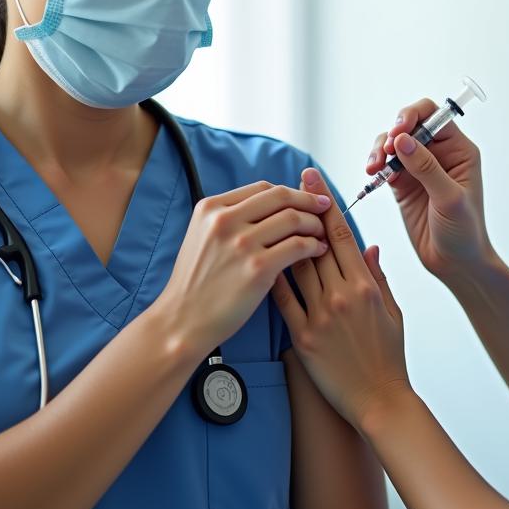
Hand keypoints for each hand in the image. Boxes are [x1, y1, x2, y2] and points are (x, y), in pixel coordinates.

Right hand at [146, 179, 330, 361]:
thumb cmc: (195, 285)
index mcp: (211, 209)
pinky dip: (313, 245)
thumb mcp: (201, 238)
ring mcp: (241, 244)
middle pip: (281, 197)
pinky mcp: (257, 268)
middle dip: (309, 201)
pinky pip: (298, 246)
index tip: (305, 199)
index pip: (262, 188)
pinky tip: (317, 251)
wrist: (182, 321)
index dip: (290, 191)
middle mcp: (225, 220)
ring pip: (294, 219)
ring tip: (321, 234)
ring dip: (314, 224)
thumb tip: (265, 207)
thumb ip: (227, 219)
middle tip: (325, 209)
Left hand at [272, 169, 410, 433]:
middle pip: (316, 243)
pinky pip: (283, 301)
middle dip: (301, 209)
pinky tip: (256, 258)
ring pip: (297, 266)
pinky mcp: (304, 337)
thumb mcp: (393, 312)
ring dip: (282, 238)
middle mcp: (343, 295)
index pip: (342, 236)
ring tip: (267, 214)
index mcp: (367, 285)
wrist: (379, 399)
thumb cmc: (387, 357)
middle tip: (287, 182)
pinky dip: (271, 279)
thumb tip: (370, 248)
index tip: (313, 180)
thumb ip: (379, 277)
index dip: (325, 204)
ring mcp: (322, 315)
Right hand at [363, 98, 494, 286]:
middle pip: (409, 126)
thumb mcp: (449, 198)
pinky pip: (385, 166)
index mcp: (458, 150)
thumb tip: (402, 140)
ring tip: (373, 169)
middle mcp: (439, 154)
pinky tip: (372, 178)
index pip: (433, 116)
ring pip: (393, 145)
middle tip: (382, 155)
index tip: (397, 133)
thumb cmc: (464, 231)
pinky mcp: (403, 185)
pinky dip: (375, 167)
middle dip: (391, 134)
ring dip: (379, 151)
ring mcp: (419, 169)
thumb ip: (426, 168)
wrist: (455, 263)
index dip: (412, 117)